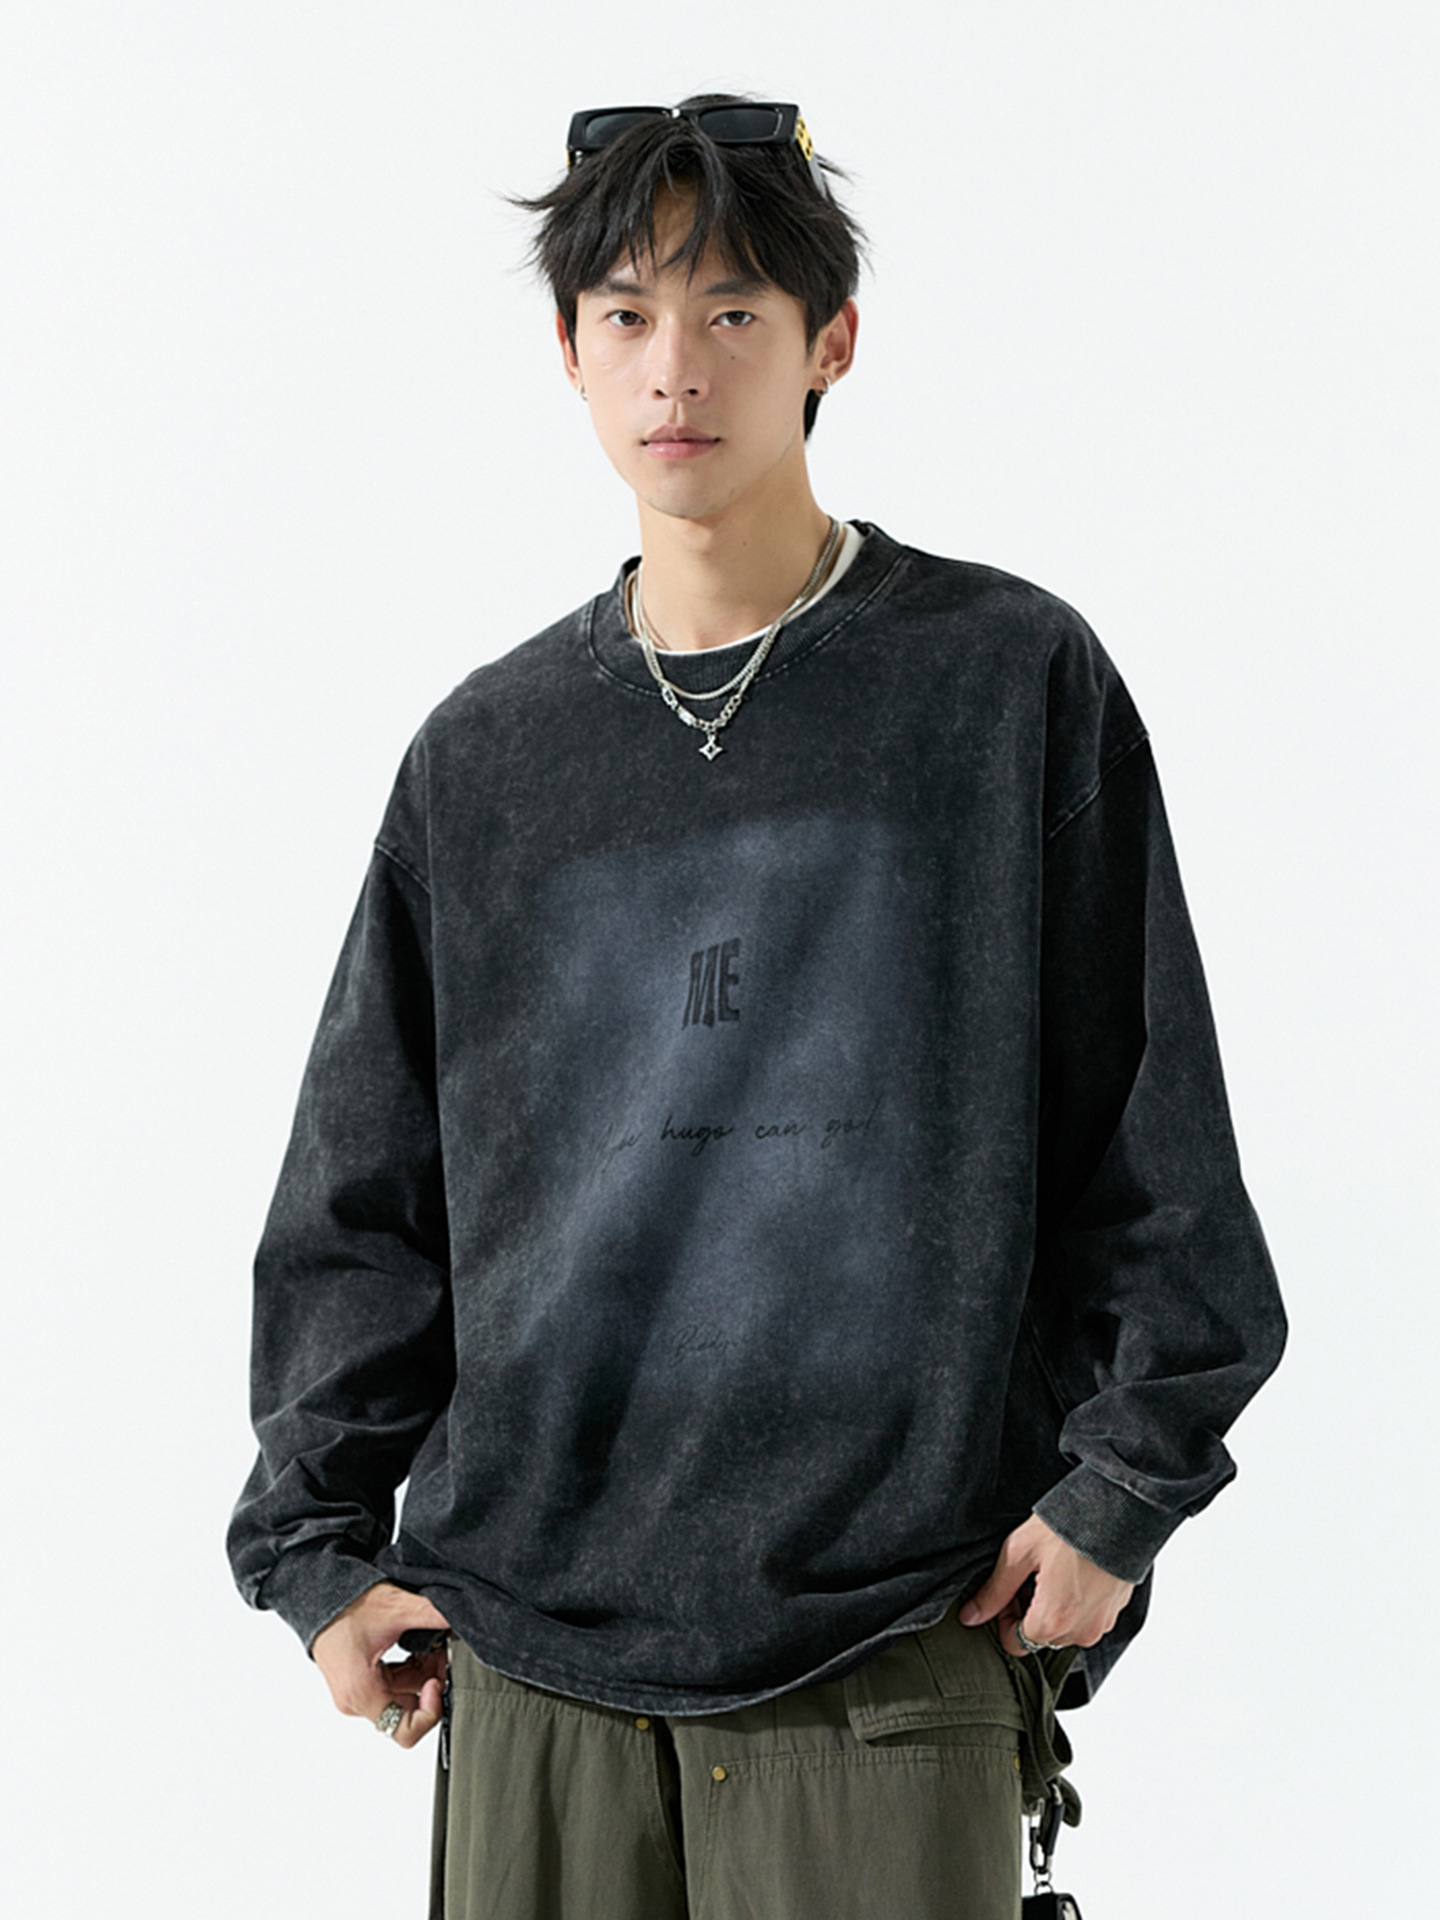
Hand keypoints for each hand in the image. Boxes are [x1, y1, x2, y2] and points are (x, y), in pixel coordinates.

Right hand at [312, 1581, 451, 1748]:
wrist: (321, 1596)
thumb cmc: (345, 1605)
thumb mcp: (396, 1608)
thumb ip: (432, 1615)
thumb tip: (461, 1615)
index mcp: (362, 1693)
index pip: (404, 1731)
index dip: (430, 1711)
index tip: (437, 1680)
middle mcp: (356, 1701)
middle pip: (407, 1712)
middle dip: (431, 1685)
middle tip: (442, 1658)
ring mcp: (357, 1694)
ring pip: (402, 1697)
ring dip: (422, 1676)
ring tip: (434, 1648)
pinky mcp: (359, 1683)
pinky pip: (392, 1686)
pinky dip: (409, 1671)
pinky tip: (419, 1649)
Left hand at [960, 1514, 1133, 1657]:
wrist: (1117, 1511)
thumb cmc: (1068, 1527)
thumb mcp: (1019, 1553)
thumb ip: (994, 1591)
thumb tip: (971, 1616)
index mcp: (1052, 1622)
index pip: (1014, 1643)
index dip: (1005, 1616)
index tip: (1010, 1588)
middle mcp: (1080, 1632)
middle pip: (1040, 1636)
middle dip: (1029, 1610)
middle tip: (1030, 1572)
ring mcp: (1102, 1623)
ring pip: (1064, 1628)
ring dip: (1053, 1606)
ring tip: (1054, 1568)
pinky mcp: (1116, 1611)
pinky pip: (1087, 1618)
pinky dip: (1076, 1602)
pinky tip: (1073, 1570)